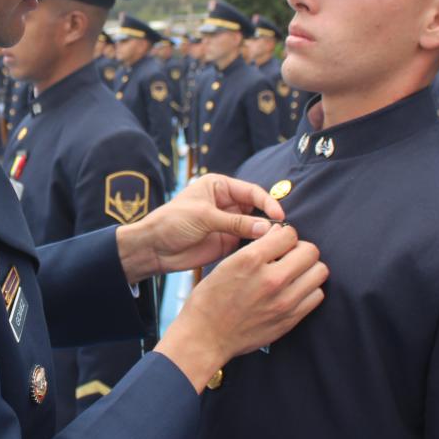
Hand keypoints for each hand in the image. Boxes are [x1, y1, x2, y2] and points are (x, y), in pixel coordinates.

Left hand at [115, 174, 284, 282]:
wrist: (154, 247)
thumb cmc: (172, 222)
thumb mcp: (204, 217)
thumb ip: (235, 222)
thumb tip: (265, 227)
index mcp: (220, 187)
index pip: (252, 191)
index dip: (267, 202)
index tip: (279, 216)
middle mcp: (227, 203)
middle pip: (258, 208)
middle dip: (270, 218)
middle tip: (285, 231)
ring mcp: (229, 223)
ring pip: (256, 226)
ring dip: (267, 233)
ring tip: (280, 242)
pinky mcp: (228, 242)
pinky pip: (249, 242)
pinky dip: (258, 246)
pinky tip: (268, 251)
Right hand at [155, 223, 327, 390]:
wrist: (206, 337)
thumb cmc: (210, 299)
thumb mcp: (226, 264)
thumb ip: (256, 247)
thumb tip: (279, 232)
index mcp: (250, 260)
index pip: (289, 234)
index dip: (285, 234)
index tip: (279, 241)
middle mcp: (271, 279)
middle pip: (311, 251)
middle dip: (300, 249)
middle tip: (289, 256)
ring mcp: (284, 301)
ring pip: (319, 272)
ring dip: (308, 269)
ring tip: (294, 273)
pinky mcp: (290, 319)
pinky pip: (316, 295)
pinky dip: (309, 290)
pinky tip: (294, 290)